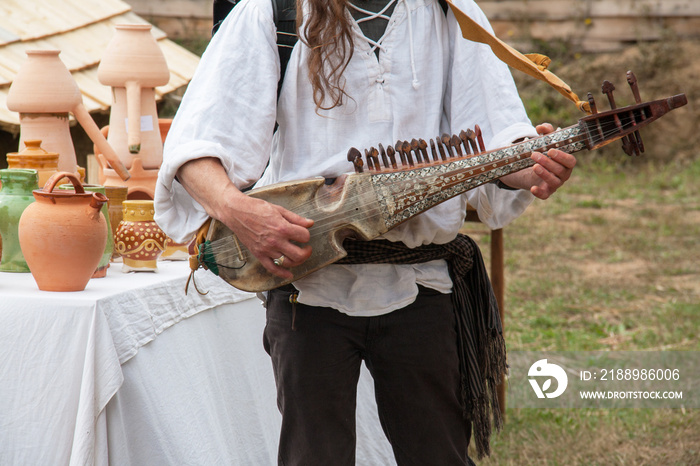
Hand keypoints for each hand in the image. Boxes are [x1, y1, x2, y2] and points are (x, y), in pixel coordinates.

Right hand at [177, 157, 313, 279]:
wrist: (237, 212)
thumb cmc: (256, 208)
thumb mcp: (279, 210)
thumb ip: (296, 218)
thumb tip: (310, 223)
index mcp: (282, 227)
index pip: (304, 236)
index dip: (306, 234)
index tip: (303, 233)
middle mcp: (275, 241)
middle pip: (299, 254)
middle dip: (306, 252)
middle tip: (307, 248)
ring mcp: (267, 249)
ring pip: (288, 262)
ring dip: (297, 261)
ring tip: (298, 255)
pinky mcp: (259, 254)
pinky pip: (272, 268)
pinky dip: (282, 274)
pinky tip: (289, 274)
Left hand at [499, 123, 576, 198]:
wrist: (531, 168)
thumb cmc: (543, 153)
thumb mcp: (545, 141)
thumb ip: (545, 132)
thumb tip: (540, 127)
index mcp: (566, 162)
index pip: (570, 161)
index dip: (561, 157)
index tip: (550, 151)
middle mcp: (564, 174)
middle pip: (560, 170)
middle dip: (547, 162)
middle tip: (534, 155)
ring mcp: (555, 184)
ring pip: (554, 181)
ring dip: (544, 173)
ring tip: (534, 165)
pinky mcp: (546, 191)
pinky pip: (545, 195)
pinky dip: (539, 193)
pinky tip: (532, 188)